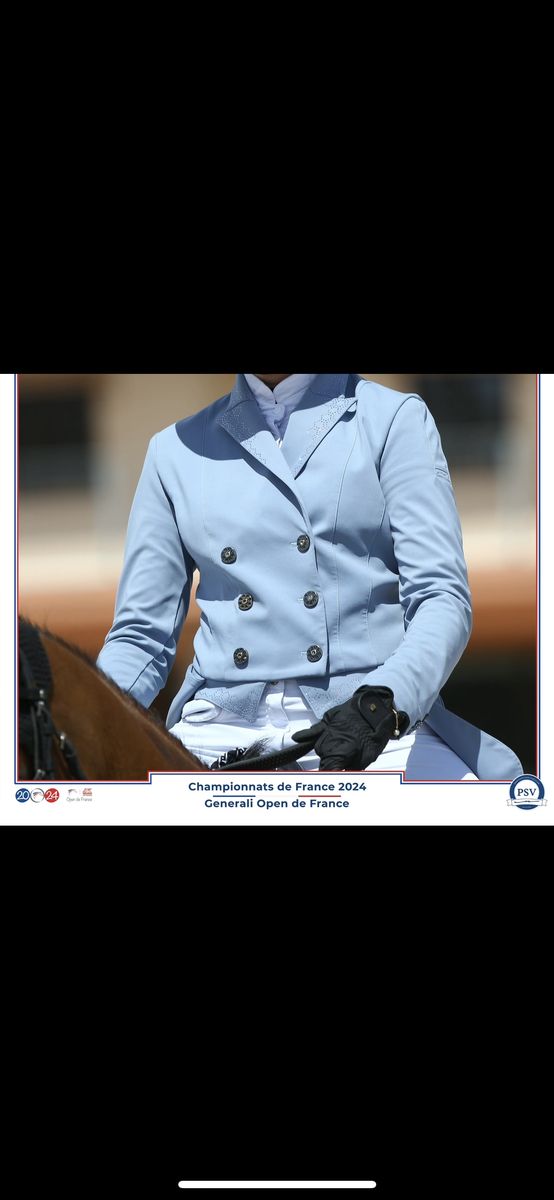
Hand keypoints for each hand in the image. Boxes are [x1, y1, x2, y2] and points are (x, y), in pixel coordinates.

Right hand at [292, 686, 409, 769]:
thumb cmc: (374, 733)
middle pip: (324, 761)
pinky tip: (297, 738)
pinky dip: (305, 735)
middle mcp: (329, 744)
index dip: (329, 779)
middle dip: (331, 765)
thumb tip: (342, 778)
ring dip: (327, 753)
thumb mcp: (367, 758)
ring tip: (342, 751)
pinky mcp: (327, 722)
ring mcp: (326, 732)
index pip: (328, 771)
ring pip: (321, 749)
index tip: (329, 786)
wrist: (375, 709)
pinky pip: (314, 730)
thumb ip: (351, 769)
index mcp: (339, 754)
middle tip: (342, 766)